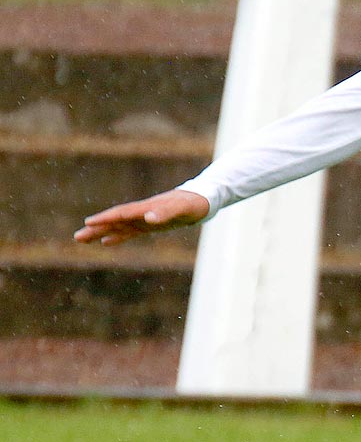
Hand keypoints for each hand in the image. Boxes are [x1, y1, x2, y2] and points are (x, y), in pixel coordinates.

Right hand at [74, 189, 209, 245]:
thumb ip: (166, 213)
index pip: (122, 213)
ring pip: (118, 226)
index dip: (106, 218)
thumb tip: (149, 218)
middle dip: (96, 228)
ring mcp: (144, 219)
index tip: (89, 223)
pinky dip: (118, 236)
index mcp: (146, 208)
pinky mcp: (150, 225)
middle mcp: (142, 213)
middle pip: (115, 220)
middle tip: (77, 237)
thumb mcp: (182, 209)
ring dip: (101, 233)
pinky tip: (106, 242)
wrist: (202, 200)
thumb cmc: (192, 204)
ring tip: (82, 239)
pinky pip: (130, 232)